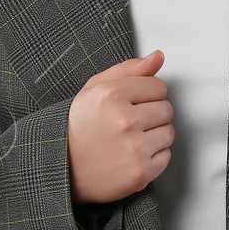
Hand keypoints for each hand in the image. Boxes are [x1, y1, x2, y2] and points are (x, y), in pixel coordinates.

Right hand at [67, 49, 174, 203]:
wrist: (59, 167)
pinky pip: (166, 156)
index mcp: (113, 94)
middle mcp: (125, 120)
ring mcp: (134, 148)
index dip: (146, 95)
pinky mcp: (141, 172)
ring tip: (129, 139)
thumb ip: (129, 70)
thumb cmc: (77, 126)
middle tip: (128, 124)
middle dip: (151, 115)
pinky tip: (131, 155)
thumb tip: (158, 57)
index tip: (131, 104)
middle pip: (167, 109)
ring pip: (169, 133)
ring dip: (154, 136)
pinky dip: (152, 157)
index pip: (159, 87)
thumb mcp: (95, 88)